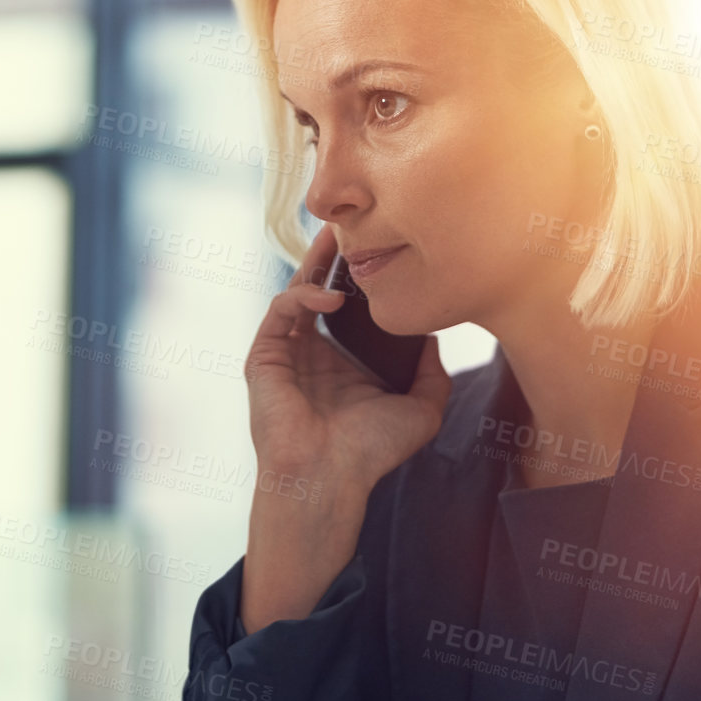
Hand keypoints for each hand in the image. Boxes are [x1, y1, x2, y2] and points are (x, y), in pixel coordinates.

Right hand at [244, 221, 451, 515]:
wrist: (329, 478)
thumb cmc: (371, 452)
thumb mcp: (421, 410)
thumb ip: (433, 374)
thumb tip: (437, 340)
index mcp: (344, 363)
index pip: (352, 306)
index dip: (364, 275)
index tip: (385, 246)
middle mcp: (313, 353)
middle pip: (321, 287)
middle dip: (334, 254)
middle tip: (352, 222)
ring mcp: (286, 353)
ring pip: (297, 290)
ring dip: (316, 262)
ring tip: (339, 238)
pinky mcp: (264, 356)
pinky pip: (281, 310)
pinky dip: (304, 294)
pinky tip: (333, 295)